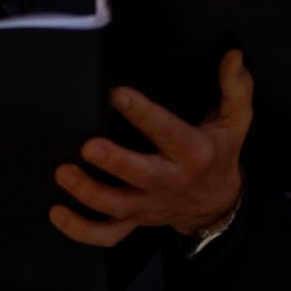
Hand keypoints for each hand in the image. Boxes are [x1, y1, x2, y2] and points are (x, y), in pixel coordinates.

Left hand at [51, 49, 250, 246]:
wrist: (216, 205)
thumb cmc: (218, 154)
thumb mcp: (235, 122)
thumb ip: (235, 88)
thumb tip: (233, 56)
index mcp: (193, 152)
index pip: (167, 131)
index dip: (143, 113)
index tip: (116, 94)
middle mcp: (170, 181)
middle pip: (141, 175)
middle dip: (114, 163)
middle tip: (87, 146)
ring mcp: (149, 205)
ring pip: (118, 206)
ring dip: (88, 193)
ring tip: (62, 173)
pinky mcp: (134, 221)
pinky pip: (107, 234)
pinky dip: (80, 229)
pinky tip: (56, 213)